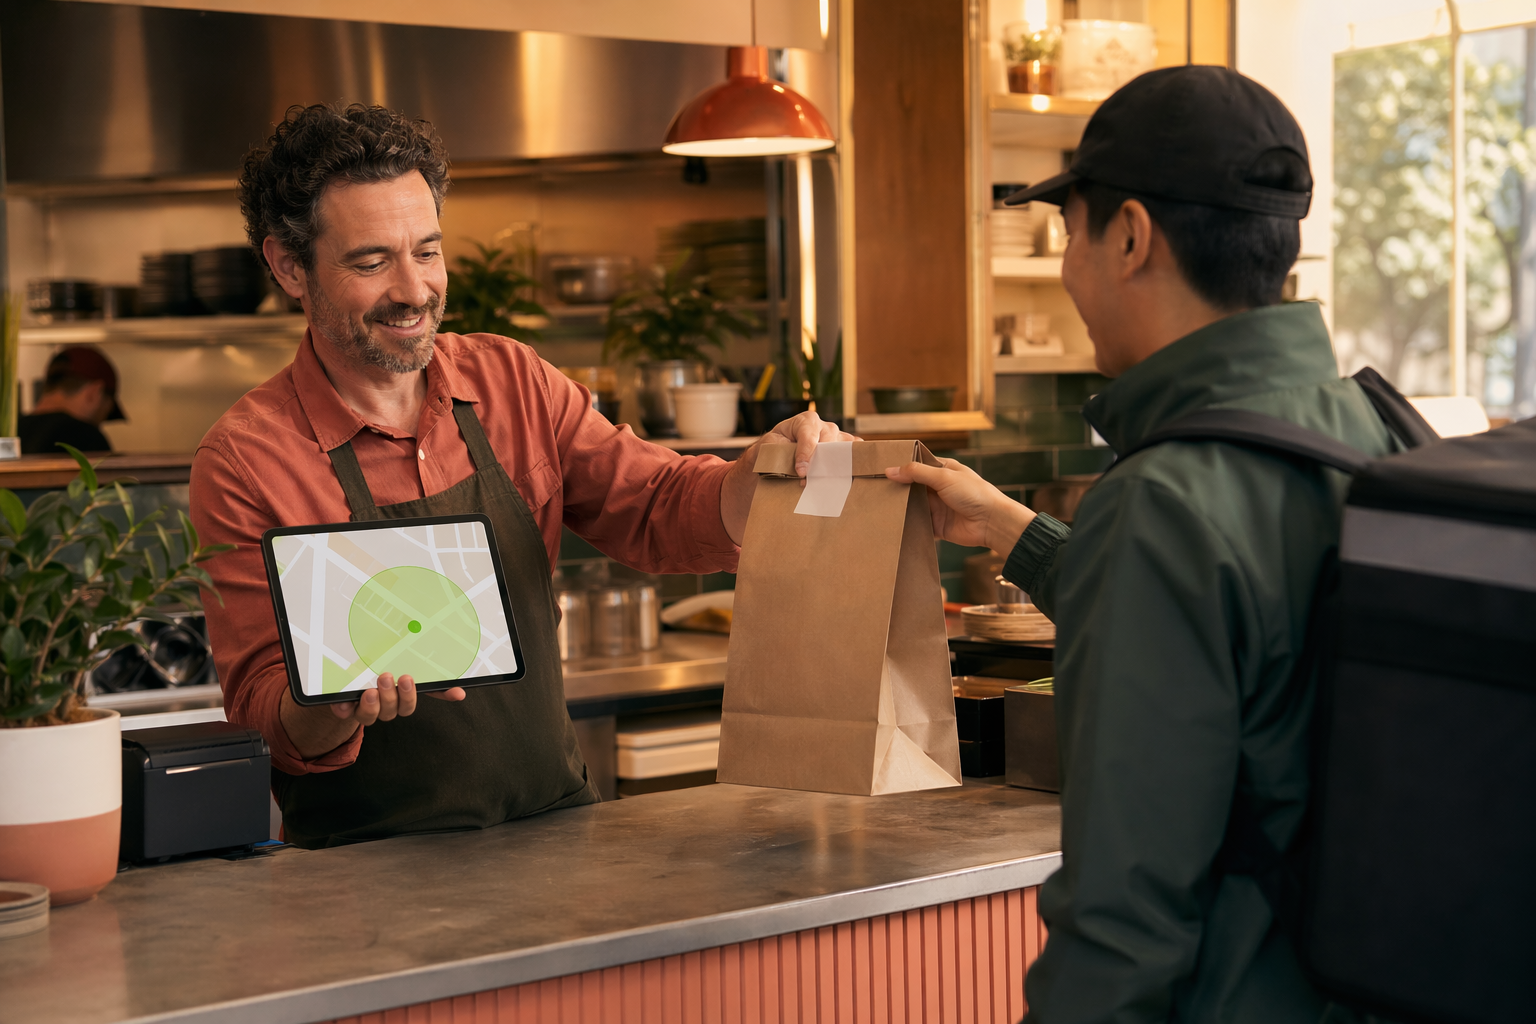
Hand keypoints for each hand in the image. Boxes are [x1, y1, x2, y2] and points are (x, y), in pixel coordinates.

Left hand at [281, 673, 466, 759]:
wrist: (350, 687)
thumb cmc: (384, 678)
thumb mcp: (408, 676)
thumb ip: (433, 684)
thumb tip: (461, 692)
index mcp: (398, 702)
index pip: (408, 705)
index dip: (409, 696)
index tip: (407, 679)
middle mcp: (381, 708)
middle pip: (391, 711)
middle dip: (390, 696)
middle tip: (388, 676)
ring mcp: (361, 709)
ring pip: (369, 716)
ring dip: (371, 704)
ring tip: (369, 689)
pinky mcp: (343, 708)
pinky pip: (342, 712)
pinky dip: (342, 708)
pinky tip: (343, 701)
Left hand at [720, 410, 858, 542]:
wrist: (775, 456)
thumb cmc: (771, 450)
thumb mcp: (769, 448)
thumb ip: (780, 454)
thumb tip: (798, 470)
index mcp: (804, 421)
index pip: (808, 435)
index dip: (805, 453)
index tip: (801, 471)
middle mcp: (823, 427)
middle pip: (830, 440)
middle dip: (820, 462)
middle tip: (810, 480)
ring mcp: (835, 437)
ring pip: (843, 446)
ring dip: (837, 465)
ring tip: (828, 482)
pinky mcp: (842, 448)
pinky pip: (854, 452)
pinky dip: (853, 463)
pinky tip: (849, 476)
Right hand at [885, 458, 1036, 553]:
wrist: (991, 523)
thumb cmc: (974, 494)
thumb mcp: (944, 477)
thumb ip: (916, 473)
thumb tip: (890, 470)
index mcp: (943, 470)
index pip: (917, 465)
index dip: (900, 466)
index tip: (880, 468)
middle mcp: (938, 488)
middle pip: (912, 486)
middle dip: (897, 488)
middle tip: (874, 488)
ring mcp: (937, 507)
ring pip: (912, 505)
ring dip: (900, 506)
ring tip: (877, 505)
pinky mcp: (936, 525)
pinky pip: (918, 524)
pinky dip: (908, 524)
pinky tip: (892, 523)